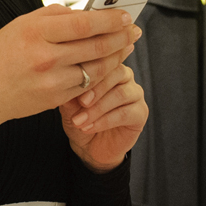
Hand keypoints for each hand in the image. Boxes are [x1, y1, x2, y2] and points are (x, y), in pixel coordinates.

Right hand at [0, 5, 136, 134]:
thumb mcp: (19, 26)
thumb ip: (52, 16)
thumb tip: (85, 11)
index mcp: (35, 31)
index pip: (83, 23)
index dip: (109, 19)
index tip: (125, 15)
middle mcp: (45, 56)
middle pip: (95, 45)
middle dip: (120, 36)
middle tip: (133, 30)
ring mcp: (51, 80)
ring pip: (96, 67)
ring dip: (116, 56)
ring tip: (126, 46)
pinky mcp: (55, 98)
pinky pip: (87, 85)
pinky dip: (100, 74)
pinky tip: (107, 65)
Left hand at [59, 49, 147, 171]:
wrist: (89, 146)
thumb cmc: (79, 118)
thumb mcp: (68, 104)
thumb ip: (70, 91)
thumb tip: (64, 79)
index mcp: (107, 66)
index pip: (102, 59)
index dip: (88, 71)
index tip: (70, 83)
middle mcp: (124, 76)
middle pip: (115, 73)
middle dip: (95, 89)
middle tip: (80, 103)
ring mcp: (135, 93)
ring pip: (120, 94)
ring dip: (98, 109)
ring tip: (80, 121)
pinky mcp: (140, 113)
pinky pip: (125, 113)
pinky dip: (105, 121)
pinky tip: (89, 127)